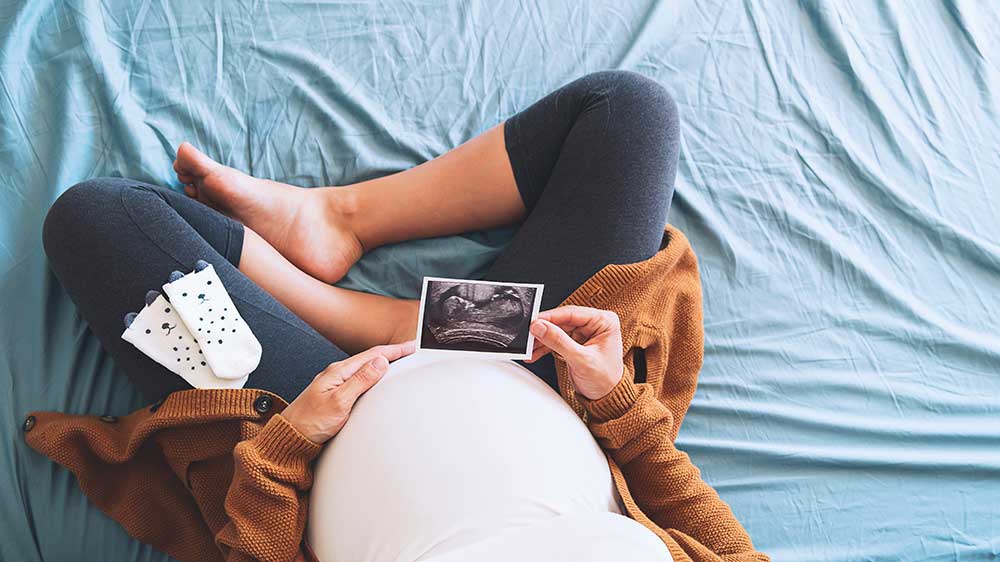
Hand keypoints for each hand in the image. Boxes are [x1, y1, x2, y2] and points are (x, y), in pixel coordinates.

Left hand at [282, 340, 415, 443]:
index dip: (394, 350)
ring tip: (398, 361)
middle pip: (370, 358)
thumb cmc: (310, 421)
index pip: (372, 355)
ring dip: (383, 362)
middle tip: (410, 351)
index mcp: (339, 371)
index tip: (411, 346)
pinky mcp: (335, 394)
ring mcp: (335, 383)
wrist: (290, 437)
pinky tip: (376, 379)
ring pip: (365, 367)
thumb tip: (380, 363)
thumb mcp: (339, 401)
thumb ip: (360, 381)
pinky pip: (359, 378)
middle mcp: (337, 374)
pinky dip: (373, 374)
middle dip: (392, 353)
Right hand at [527, 306, 623, 400]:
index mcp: (604, 321)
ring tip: (529, 347)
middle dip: (544, 330)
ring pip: (557, 330)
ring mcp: (584, 333)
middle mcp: (595, 324)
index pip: (572, 313)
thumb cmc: (605, 380)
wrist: (606, 398)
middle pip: (562, 321)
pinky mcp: (575, 342)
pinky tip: (535, 352)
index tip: (534, 322)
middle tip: (529, 336)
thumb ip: (559, 341)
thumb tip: (540, 327)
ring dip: (542, 339)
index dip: (551, 317)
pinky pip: (556, 340)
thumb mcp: (581, 359)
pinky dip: (545, 347)